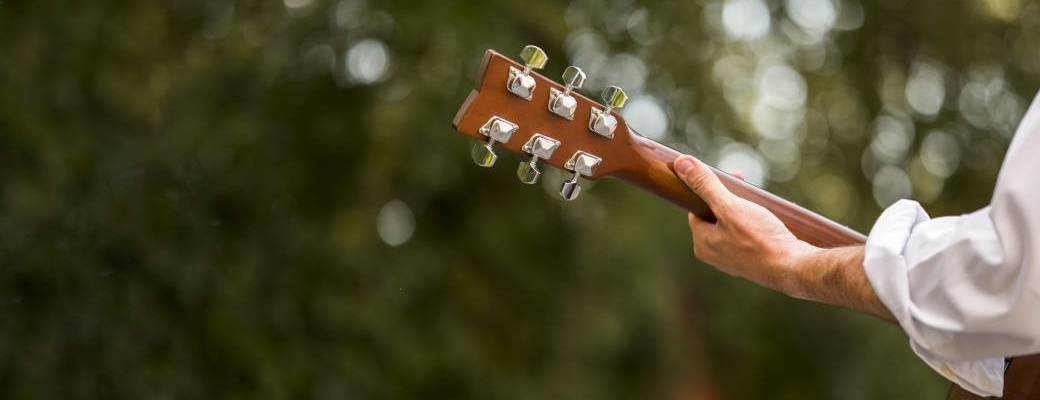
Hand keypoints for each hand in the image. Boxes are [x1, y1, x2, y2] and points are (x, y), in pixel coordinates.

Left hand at [674, 155, 819, 294]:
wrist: (794, 267)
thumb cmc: (760, 239)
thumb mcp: (729, 207)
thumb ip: (705, 185)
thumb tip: (681, 163)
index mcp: (702, 243)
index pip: (696, 209)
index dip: (710, 190)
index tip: (728, 178)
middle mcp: (714, 254)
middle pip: (715, 216)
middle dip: (729, 198)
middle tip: (746, 187)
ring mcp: (733, 260)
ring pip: (732, 225)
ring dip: (743, 209)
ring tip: (758, 201)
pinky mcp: (752, 261)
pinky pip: (747, 236)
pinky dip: (754, 224)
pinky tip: (768, 217)